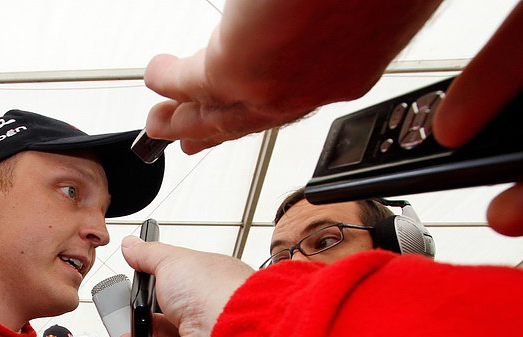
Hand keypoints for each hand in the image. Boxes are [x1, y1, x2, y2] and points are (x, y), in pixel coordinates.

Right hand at [105, 236, 253, 336]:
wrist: (228, 333)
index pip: (184, 293)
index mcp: (210, 292)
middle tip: (129, 318)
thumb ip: (149, 255)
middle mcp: (206, 324)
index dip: (162, 291)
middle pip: (172, 327)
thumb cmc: (213, 292)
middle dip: (147, 325)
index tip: (142, 288)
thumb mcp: (173, 261)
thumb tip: (132, 245)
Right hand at [143, 0, 442, 153]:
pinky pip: (192, 83)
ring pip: (220, 111)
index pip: (298, 95)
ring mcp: (277, 83)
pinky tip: (157, 75)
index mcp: (352, 64)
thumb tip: (304, 21)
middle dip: (219, 128)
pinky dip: (169, 81)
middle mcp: (316, 83)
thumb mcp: (364, 8)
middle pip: (255, 117)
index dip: (264, 103)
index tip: (248, 110)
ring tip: (161, 123)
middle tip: (191, 138)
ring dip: (186, 119)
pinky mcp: (239, 69)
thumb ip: (328, 23)